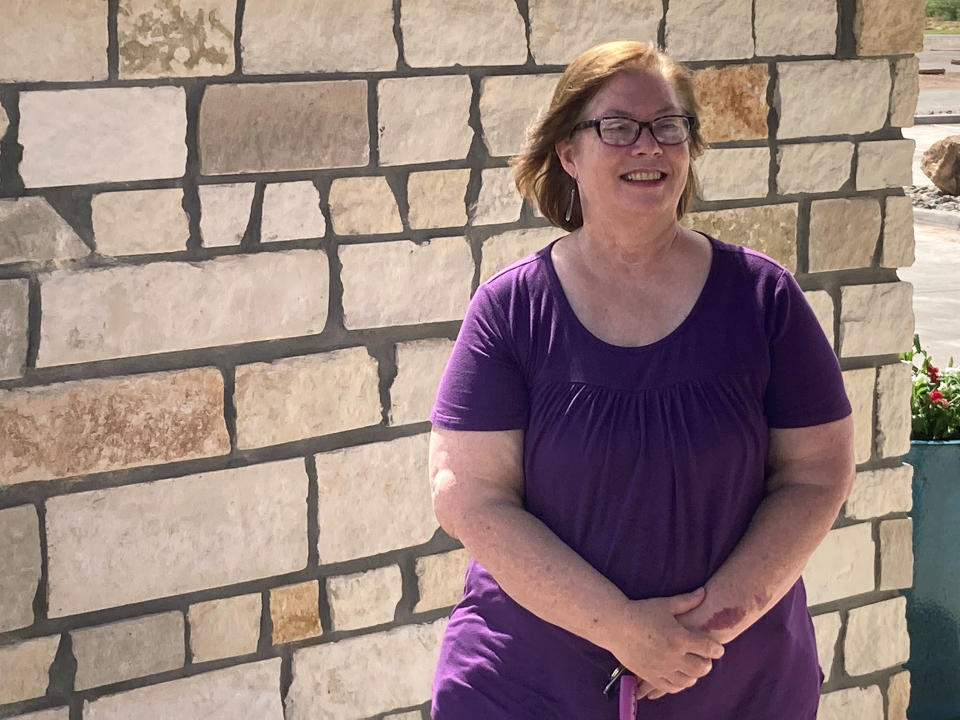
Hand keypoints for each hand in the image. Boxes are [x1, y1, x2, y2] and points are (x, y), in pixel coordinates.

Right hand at [606, 587, 723, 695]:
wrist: (615, 625)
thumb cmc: (641, 612)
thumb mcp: (665, 604)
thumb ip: (687, 601)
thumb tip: (703, 592)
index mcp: (679, 637)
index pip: (708, 649)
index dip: (716, 650)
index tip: (717, 649)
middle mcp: (673, 655)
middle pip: (701, 668)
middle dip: (707, 664)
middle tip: (704, 659)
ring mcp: (662, 668)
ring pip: (688, 681)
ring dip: (694, 675)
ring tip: (691, 667)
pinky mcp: (650, 676)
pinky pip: (671, 688)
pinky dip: (679, 684)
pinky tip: (678, 676)